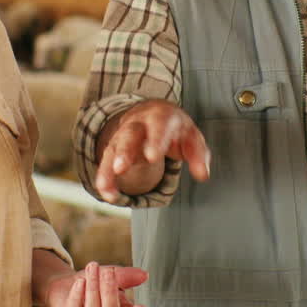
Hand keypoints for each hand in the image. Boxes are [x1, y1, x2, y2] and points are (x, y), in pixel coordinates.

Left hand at [45, 261, 147, 306]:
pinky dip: (78, 294)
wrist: (65, 284)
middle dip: (110, 290)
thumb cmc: (92, 281)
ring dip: (93, 287)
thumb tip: (144, 275)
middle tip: (108, 271)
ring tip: (93, 267)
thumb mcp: (111, 274)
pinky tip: (80, 281)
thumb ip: (126, 276)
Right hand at [95, 100, 209, 202]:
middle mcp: (138, 124)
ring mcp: (123, 135)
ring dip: (108, 169)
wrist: (154, 112)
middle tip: (121, 169)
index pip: (158, 127)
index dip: (154, 141)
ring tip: (107, 189)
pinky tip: (107, 194)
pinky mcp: (114, 148)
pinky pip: (106, 162)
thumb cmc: (176, 128)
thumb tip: (202, 175)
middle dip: (124, 152)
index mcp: (161, 117)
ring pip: (113, 149)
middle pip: (129, 135)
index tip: (152, 157)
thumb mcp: (192, 137)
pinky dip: (104, 177)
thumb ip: (199, 155)